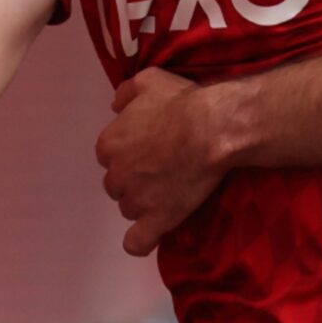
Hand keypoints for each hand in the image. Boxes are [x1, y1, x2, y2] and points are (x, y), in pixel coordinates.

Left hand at [96, 69, 243, 253]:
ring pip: (129, 209)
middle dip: (135, 179)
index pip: (110, 156)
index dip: (130, 153)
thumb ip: (125, 93)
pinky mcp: (156, 219)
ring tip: (171, 193)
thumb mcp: (149, 80)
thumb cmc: (182, 102)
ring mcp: (135, 200)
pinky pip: (137, 242)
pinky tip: (151, 234)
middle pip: (118, 185)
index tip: (151, 149)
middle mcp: (115, 175)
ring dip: (144, 204)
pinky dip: (141, 241)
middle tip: (163, 169)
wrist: (212, 129)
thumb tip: (114, 105)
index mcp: (109, 144)